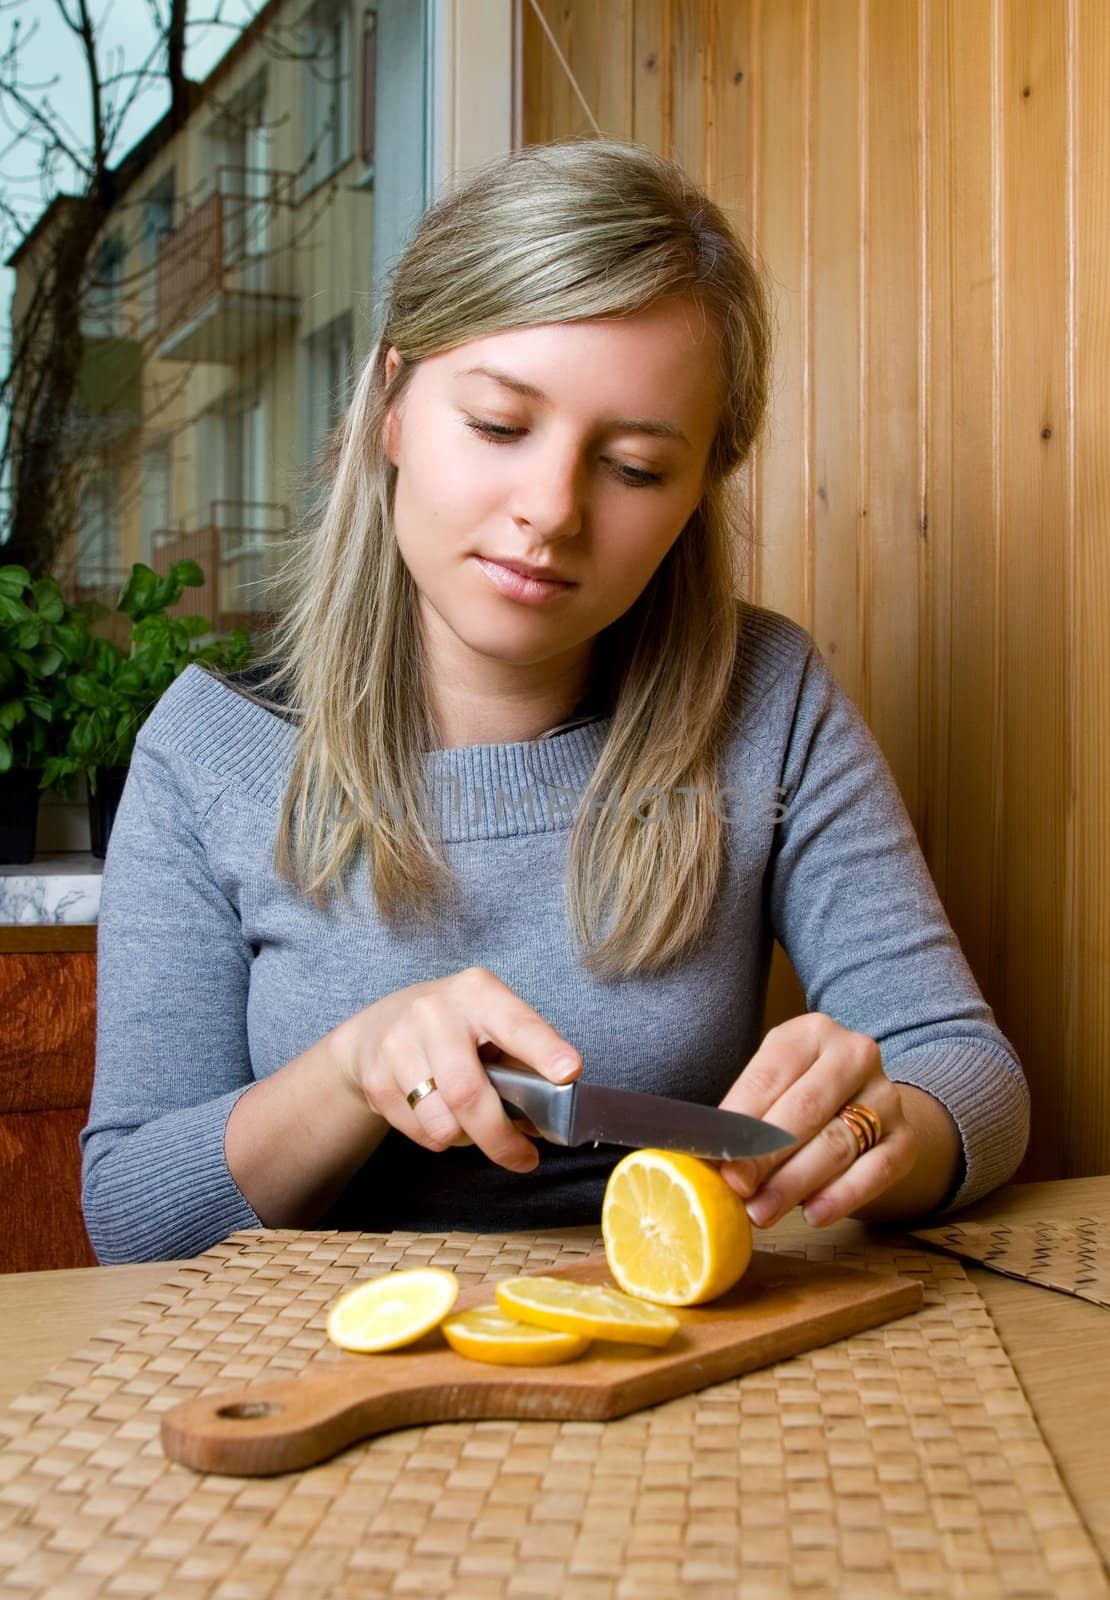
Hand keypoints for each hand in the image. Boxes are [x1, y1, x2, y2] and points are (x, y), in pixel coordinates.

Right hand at [329, 966, 580, 1173]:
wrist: (376, 1029)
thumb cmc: (453, 1029)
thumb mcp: (488, 1023)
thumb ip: (519, 1061)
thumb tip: (547, 1118)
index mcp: (477, 993)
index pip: (515, 1023)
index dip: (544, 1049)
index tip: (569, 1071)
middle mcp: (434, 1013)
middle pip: (468, 1092)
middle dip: (500, 1137)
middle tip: (525, 1159)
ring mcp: (399, 1045)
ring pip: (442, 1124)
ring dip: (468, 1139)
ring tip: (472, 1124)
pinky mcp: (377, 1080)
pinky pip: (421, 1133)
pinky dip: (440, 1138)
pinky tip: (440, 1114)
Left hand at [718, 1013, 916, 1227]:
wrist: (863, 1102)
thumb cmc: (800, 1093)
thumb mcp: (773, 1084)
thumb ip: (745, 1114)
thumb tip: (707, 1159)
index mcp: (812, 1032)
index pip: (770, 1076)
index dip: (742, 1122)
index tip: (719, 1160)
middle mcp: (855, 1055)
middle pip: (806, 1109)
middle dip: (766, 1155)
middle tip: (738, 1190)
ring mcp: (886, 1096)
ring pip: (838, 1143)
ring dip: (795, 1183)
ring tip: (763, 1212)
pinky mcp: (905, 1138)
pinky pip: (876, 1170)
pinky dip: (843, 1196)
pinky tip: (814, 1214)